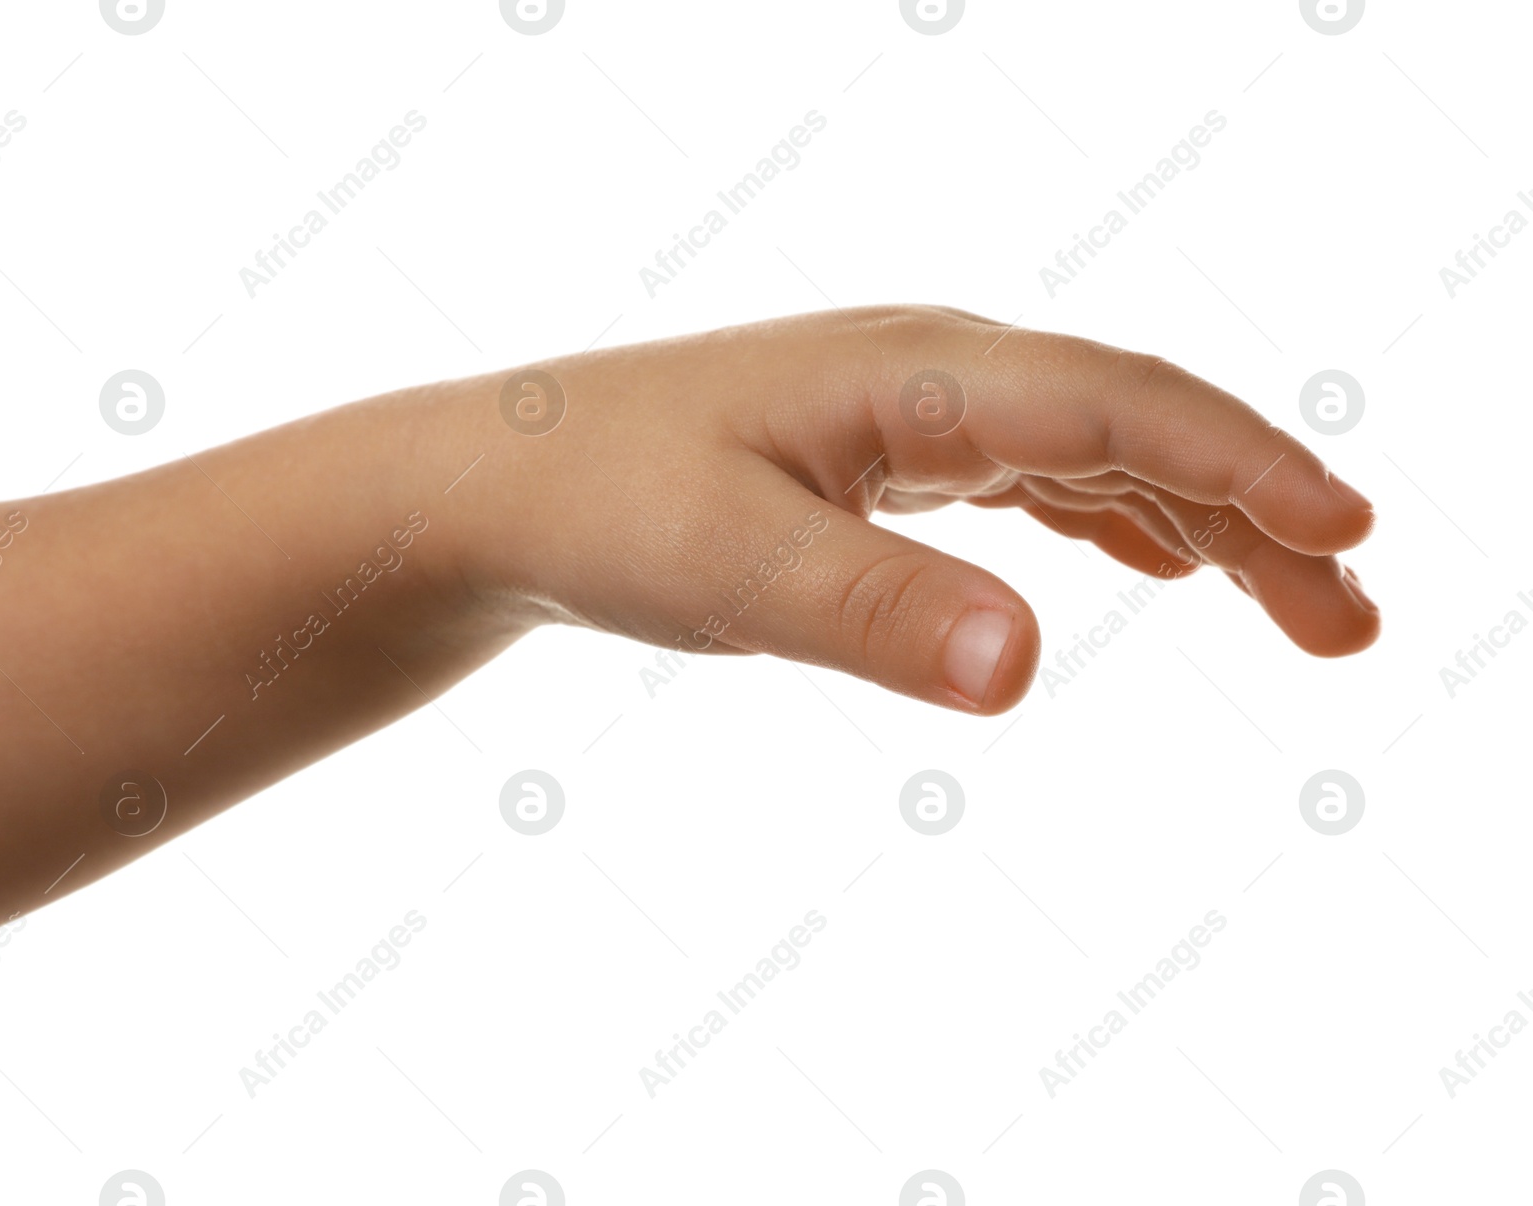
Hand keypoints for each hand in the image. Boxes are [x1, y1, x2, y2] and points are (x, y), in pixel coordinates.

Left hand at [447, 304, 1377, 714]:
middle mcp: (930, 373)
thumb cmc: (600, 505)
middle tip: (1351, 617)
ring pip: (1095, 450)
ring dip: (1202, 519)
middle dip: (1254, 512)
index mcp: (914, 376)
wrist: (500, 484)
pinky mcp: (881, 453)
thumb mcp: (729, 567)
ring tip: (1295, 602)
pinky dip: (1113, 513)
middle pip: (1134, 423)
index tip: (1345, 534)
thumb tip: (1025, 671)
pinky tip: (1149, 557)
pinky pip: (1034, 472)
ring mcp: (908, 410)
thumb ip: (874, 613)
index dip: (1240, 465)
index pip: (1115, 404)